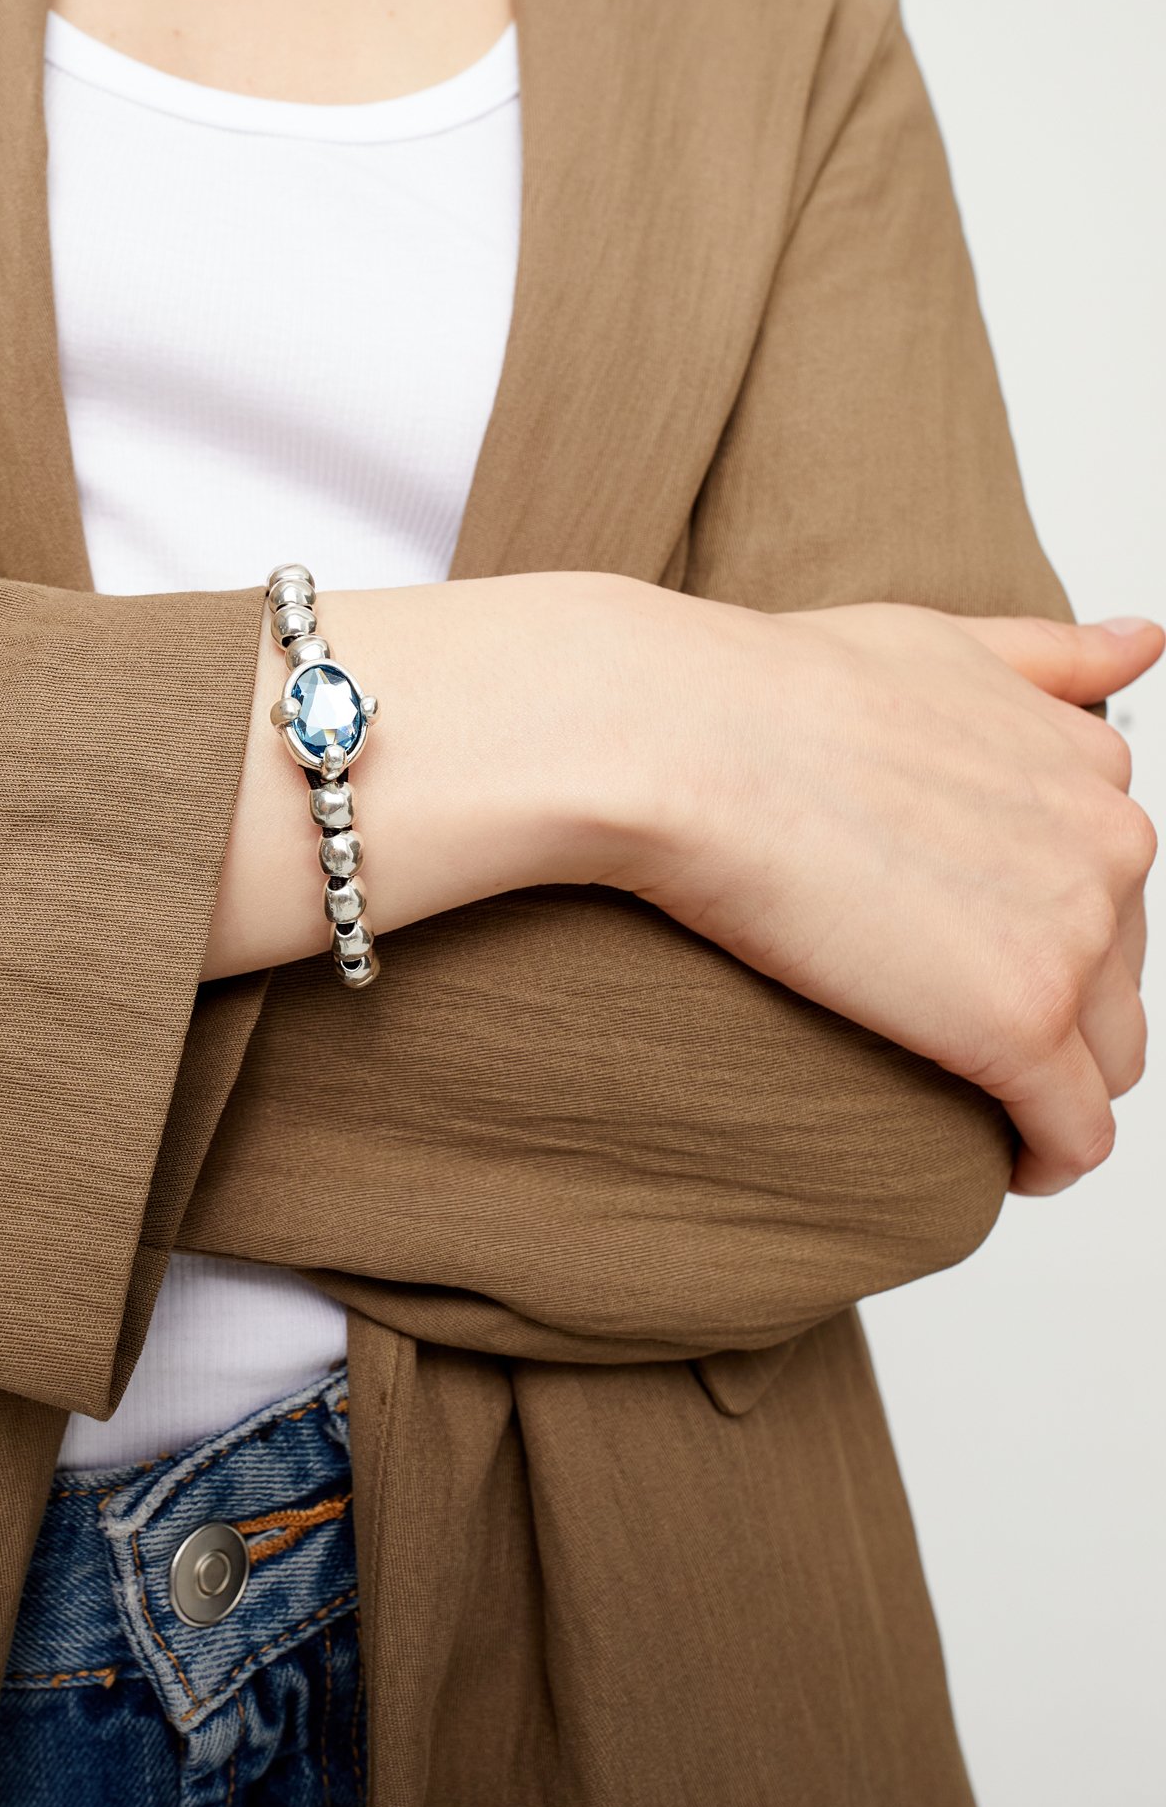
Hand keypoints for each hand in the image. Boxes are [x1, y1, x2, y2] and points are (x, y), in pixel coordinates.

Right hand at [595, 589, 1159, 1196]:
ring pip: (1113, 1056)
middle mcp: (1106, 844)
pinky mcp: (1017, 1027)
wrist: (687, 741)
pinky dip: (1054, 1158)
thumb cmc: (772, 690)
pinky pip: (1078, 1132)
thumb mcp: (938, 641)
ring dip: (1064, 1087)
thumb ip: (1051, 657)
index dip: (1046, 924)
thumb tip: (1147, 642)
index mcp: (1086, 764)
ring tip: (991, 1107)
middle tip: (956, 1023)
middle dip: (1059, 1008)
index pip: (1108, 879)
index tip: (978, 949)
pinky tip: (1013, 1165)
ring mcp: (1071, 937)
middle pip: (1119, 971)